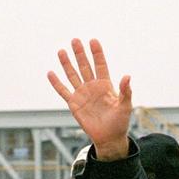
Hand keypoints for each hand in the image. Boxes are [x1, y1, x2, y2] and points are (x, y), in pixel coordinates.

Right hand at [47, 38, 132, 160]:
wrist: (109, 138)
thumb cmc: (120, 122)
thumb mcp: (125, 106)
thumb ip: (126, 91)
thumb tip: (127, 76)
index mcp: (106, 85)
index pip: (100, 65)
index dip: (97, 54)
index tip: (93, 41)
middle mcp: (93, 87)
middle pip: (85, 67)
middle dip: (80, 54)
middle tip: (75, 40)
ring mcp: (82, 94)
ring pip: (73, 75)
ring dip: (67, 64)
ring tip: (62, 51)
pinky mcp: (74, 104)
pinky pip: (63, 91)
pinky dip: (56, 83)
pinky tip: (51, 73)